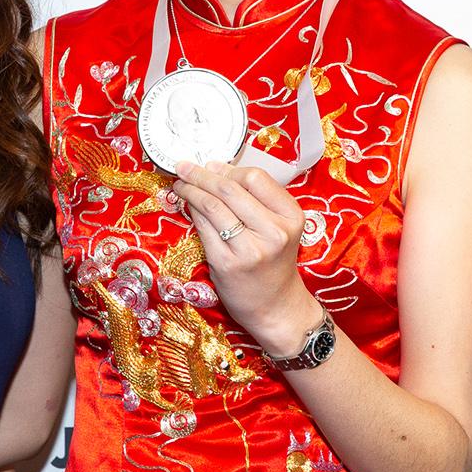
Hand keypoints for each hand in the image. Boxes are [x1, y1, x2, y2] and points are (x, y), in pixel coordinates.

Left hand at [169, 161, 322, 356]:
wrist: (276, 307)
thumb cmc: (274, 264)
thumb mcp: (279, 228)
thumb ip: (258, 201)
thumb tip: (218, 169)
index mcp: (291, 216)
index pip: (255, 178)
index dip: (227, 168)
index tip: (210, 164)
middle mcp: (274, 232)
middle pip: (230, 189)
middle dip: (202, 174)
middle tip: (184, 167)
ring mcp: (250, 249)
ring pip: (213, 206)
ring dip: (191, 190)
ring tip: (180, 185)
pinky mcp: (227, 264)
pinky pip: (204, 229)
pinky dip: (192, 212)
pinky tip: (187, 207)